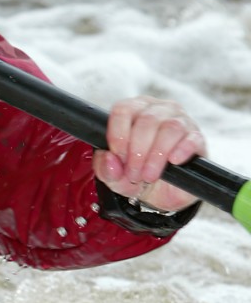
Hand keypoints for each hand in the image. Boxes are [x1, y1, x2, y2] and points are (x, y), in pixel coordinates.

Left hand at [93, 95, 206, 212]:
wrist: (166, 193)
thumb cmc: (137, 175)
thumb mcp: (115, 176)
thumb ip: (105, 169)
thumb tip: (109, 159)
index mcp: (132, 110)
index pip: (123, 110)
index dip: (118, 135)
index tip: (118, 157)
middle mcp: (157, 110)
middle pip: (146, 120)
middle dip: (137, 151)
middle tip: (134, 174)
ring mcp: (180, 121)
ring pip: (169, 127)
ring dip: (156, 155)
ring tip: (149, 175)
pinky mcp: (197, 137)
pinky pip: (192, 138)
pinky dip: (182, 150)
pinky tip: (173, 162)